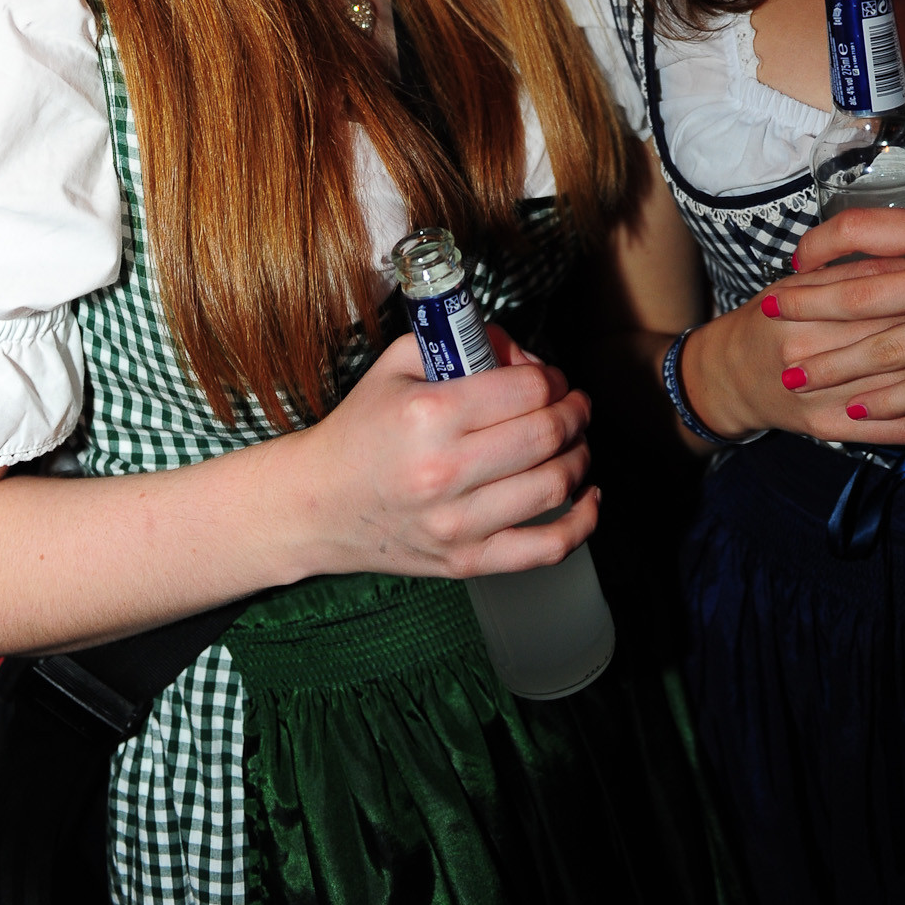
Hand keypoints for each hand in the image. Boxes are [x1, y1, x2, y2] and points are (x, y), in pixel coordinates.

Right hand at [300, 328, 597, 580]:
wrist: (316, 505)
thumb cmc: (360, 430)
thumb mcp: (397, 365)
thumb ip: (462, 342)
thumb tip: (524, 354)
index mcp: (429, 414)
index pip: (526, 389)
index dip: (554, 379)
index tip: (554, 380)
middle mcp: (444, 471)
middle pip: (547, 434)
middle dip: (574, 412)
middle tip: (573, 405)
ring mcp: (457, 523)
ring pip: (554, 485)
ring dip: (579, 456)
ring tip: (574, 442)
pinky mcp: (466, 562)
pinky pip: (545, 549)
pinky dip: (582, 522)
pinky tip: (588, 495)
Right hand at [681, 257, 904, 448]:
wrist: (729, 377)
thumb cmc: (773, 319)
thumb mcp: (799, 284)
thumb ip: (848, 269)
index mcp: (799, 310)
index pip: (873, 293)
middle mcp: (806, 354)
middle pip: (891, 337)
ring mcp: (818, 396)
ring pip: (900, 384)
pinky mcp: (830, 430)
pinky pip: (896, 428)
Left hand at [778, 199, 904, 423]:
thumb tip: (855, 228)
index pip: (864, 230)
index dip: (819, 247)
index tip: (793, 264)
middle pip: (863, 295)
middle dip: (803, 309)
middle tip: (763, 316)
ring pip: (887, 350)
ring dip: (833, 367)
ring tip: (793, 377)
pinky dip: (886, 403)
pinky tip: (853, 409)